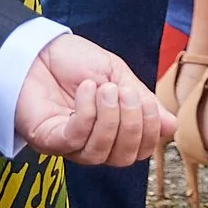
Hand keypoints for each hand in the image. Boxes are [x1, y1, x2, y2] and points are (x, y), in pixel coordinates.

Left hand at [15, 35, 170, 165]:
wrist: (37, 49)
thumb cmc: (74, 62)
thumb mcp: (117, 75)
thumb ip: (142, 100)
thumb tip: (171, 126)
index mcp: (112, 129)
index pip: (139, 150)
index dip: (148, 131)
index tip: (145, 101)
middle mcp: (91, 143)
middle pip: (122, 158)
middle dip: (131, 124)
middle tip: (124, 92)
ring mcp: (69, 144)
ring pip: (99, 153)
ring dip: (109, 118)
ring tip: (103, 88)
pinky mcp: (48, 139)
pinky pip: (75, 139)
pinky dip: (87, 114)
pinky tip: (86, 91)